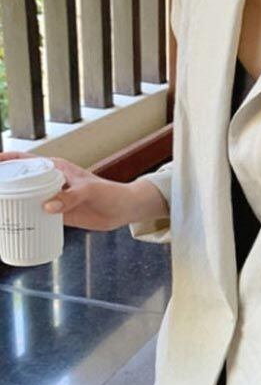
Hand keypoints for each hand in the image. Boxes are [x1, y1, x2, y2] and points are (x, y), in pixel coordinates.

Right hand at [0, 151, 150, 231]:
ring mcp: (51, 197)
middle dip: (3, 184)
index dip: (4, 161)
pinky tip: (13, 225)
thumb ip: (69, 197)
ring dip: (11, 203)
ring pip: (25, 198)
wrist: (123, 210)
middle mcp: (49, 180)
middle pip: (19, 180)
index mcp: (55, 167)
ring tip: (0, 211)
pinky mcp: (57, 214)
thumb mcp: (88, 191)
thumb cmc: (109, 193)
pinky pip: (36, 215)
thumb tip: (46, 207)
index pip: (23, 160)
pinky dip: (25, 219)